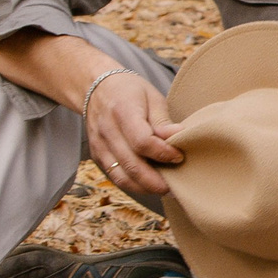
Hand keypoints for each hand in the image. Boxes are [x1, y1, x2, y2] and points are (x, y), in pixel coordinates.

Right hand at [0, 30, 184, 198]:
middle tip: (176, 186)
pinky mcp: (97, 155)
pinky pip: (115, 176)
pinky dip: (133, 185)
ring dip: (144, 188)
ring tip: (164, 189)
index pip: (142, 141)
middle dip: (156, 180)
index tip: (179, 156)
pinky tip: (149, 185)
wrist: (97, 88)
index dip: (163, 153)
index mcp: (122, 112)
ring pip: (122, 176)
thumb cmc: (130, 91)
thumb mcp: (152, 97)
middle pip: (132, 165)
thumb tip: (180, 138)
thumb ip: (163, 121)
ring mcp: (99, 146)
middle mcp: (107, 131)